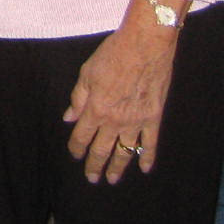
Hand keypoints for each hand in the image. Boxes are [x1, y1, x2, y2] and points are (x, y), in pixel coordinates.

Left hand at [62, 15, 177, 182]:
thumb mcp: (87, 72)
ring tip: (112, 179)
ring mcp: (136, 121)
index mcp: (95, 108)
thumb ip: (78, 98)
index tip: (75, 155)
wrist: (145, 44)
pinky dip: (147, 157)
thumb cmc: (114, 53)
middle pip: (101, 149)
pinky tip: (144, 168)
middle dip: (95, 165)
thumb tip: (69, 118)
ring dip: (118, 167)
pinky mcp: (154, 117)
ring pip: (125, 151)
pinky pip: (150, 143)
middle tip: (92, 177)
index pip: (81, 136)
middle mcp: (115, 120)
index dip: (76, 148)